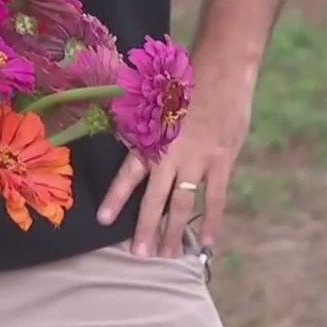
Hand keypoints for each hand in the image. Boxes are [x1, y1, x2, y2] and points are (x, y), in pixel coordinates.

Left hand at [97, 64, 253, 256]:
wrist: (222, 69)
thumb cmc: (185, 82)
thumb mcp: (154, 101)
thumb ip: (142, 127)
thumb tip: (126, 140)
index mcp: (151, 140)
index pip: (129, 175)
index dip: (116, 198)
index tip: (104, 220)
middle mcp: (171, 155)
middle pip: (155, 200)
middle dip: (146, 229)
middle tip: (138, 255)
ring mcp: (197, 162)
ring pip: (183, 205)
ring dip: (174, 232)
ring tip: (167, 256)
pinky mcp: (221, 163)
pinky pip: (216, 198)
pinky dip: (212, 222)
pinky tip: (208, 243)